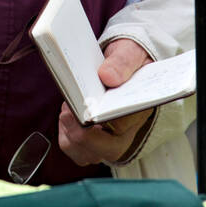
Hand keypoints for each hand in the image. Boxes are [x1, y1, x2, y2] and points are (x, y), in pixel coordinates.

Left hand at [58, 38, 155, 166]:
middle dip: (82, 135)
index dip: (101, 119)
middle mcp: (128, 132)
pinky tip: (67, 114)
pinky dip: (65, 135)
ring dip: (70, 135)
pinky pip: (75, 150)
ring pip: (88, 155)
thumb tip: (108, 77)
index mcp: (140, 110)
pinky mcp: (93, 143)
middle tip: (67, 111)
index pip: (123, 125)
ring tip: (67, 109)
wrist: (121, 64)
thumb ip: (123, 62)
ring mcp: (110, 141)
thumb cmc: (128, 59)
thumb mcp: (130, 52)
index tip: (85, 106)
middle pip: (108, 150)